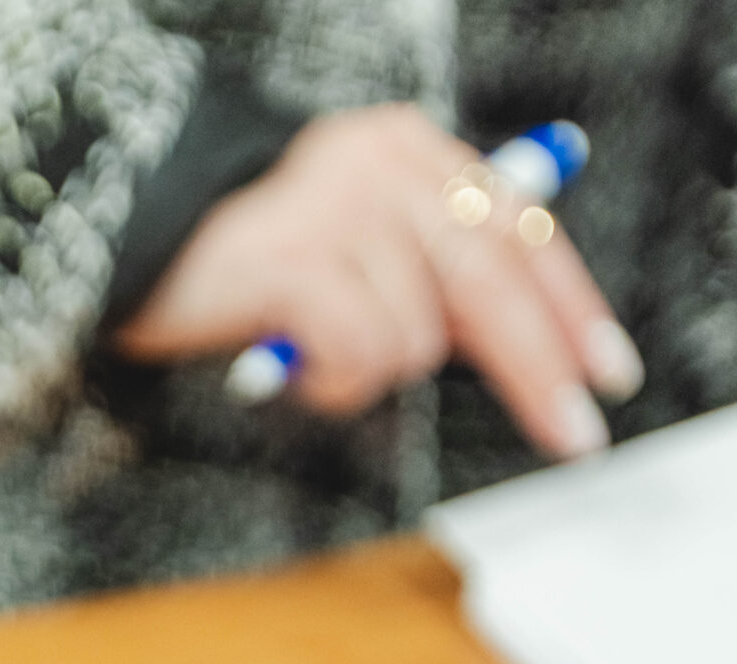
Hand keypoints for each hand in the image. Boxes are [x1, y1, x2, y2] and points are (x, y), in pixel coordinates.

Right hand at [114, 104, 643, 458]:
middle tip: (576, 437)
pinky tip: (299, 367)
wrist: (128, 227)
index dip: (572, 308)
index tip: (608, 373)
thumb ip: (433, 264)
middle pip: (495, 282)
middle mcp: (383, 169)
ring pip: (418, 335)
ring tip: (320, 359)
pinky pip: (361, 351)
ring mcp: (337, 211)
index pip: (520, 231)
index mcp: (411, 152)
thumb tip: (526, 332)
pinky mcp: (295, 260)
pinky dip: (338, 381)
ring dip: (374, 372)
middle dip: (540, 369)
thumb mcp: (355, 238)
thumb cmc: (247, 252)